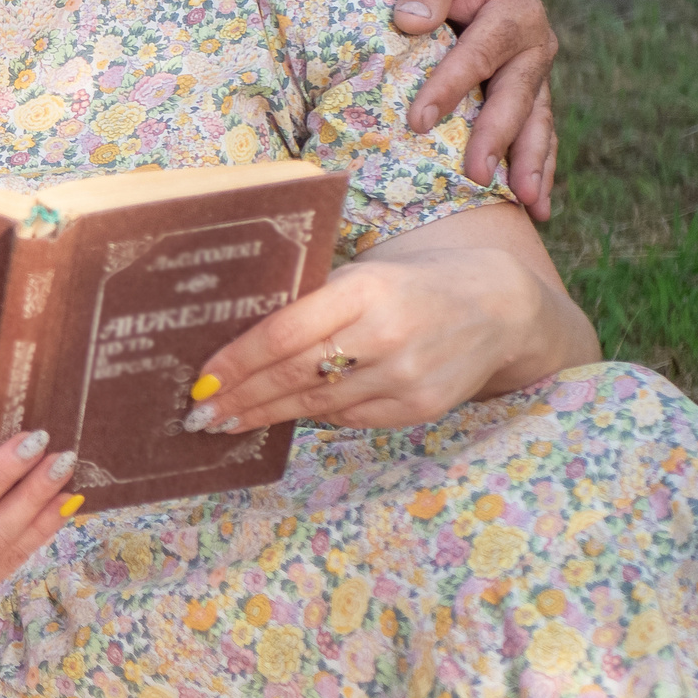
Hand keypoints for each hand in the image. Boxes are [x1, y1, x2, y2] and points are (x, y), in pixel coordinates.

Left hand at [178, 255, 538, 439]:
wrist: (498, 307)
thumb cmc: (411, 285)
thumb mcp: (362, 275)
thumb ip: (311, 302)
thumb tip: (238, 338)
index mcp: (364, 291)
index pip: (283, 335)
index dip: (236, 362)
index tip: (201, 380)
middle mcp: (385, 336)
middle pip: (293, 375)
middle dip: (240, 399)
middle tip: (199, 414)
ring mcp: (405, 377)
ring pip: (317, 404)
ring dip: (266, 416)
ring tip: (227, 423)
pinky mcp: (420, 408)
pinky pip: (350, 419)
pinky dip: (313, 417)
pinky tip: (282, 418)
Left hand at [389, 0, 559, 221]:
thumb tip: (409, 20)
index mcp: (514, 11)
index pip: (479, 55)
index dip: (450, 88)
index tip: (418, 121)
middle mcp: (534, 45)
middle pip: (516, 97)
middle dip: (498, 139)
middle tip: (477, 178)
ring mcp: (534, 73)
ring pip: (537, 122)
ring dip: (533, 165)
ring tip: (530, 206)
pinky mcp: (527, 91)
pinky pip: (538, 132)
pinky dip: (539, 167)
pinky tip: (538, 206)